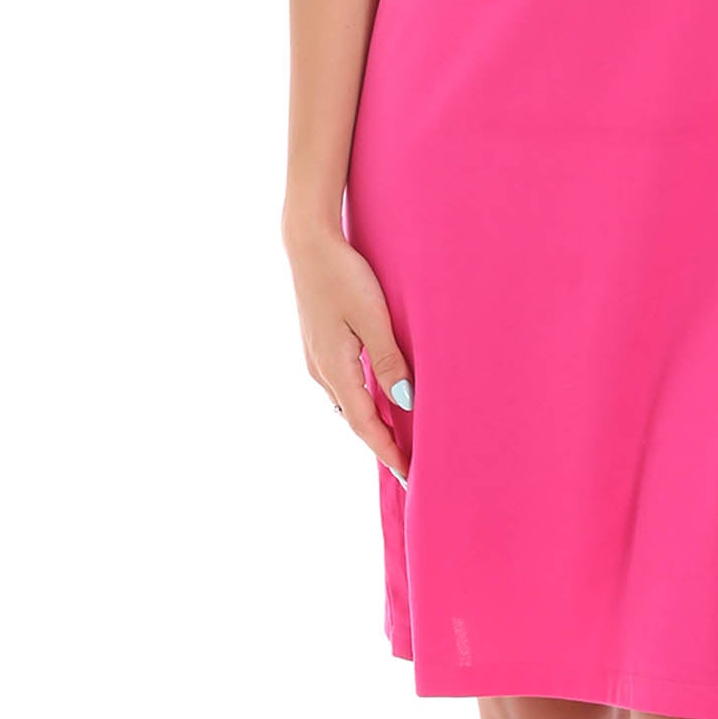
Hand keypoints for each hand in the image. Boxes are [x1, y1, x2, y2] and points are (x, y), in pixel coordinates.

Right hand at [283, 223, 411, 481]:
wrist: (308, 243)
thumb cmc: (343, 275)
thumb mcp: (372, 317)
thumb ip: (388, 360)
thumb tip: (404, 402)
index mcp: (334, 369)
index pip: (365, 424)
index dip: (388, 451)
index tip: (409, 475)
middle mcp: (321, 370)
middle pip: (355, 418)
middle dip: (381, 442)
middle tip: (408, 466)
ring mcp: (316, 357)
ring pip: (348, 401)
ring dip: (371, 421)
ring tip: (396, 438)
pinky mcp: (318, 343)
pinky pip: (342, 384)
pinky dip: (361, 399)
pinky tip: (375, 397)